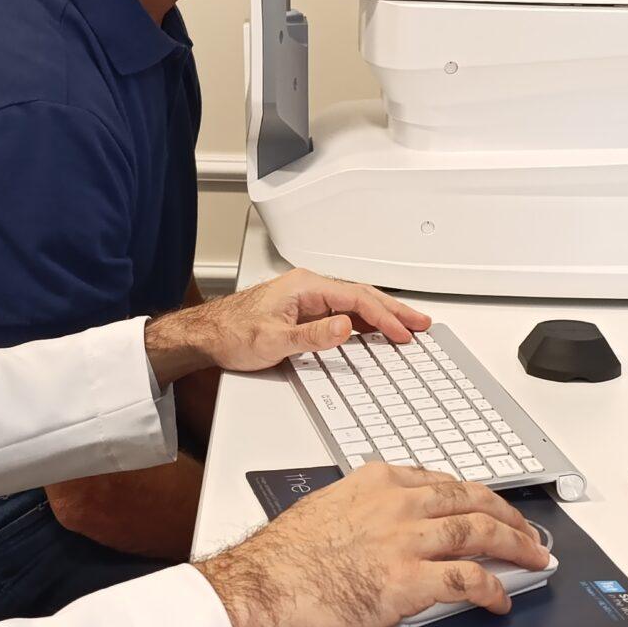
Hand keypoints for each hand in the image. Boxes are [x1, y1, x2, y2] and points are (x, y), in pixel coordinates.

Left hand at [143, 269, 430, 382]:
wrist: (206, 335)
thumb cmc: (232, 333)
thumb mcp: (273, 340)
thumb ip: (312, 335)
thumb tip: (345, 327)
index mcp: (305, 286)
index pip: (357, 299)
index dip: (384, 317)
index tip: (404, 332)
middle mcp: (309, 287)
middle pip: (362, 296)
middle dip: (394, 310)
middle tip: (421, 323)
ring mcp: (307, 298)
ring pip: (355, 303)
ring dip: (382, 315)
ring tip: (407, 327)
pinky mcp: (304, 311)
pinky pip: (343, 313)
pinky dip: (364, 322)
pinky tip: (375, 332)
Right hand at [194, 466, 551, 626]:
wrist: (259, 591)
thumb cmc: (278, 560)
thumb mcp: (322, 512)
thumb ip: (358, 511)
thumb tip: (373, 529)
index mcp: (375, 482)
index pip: (441, 482)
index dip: (474, 496)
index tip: (487, 506)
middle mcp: (396, 504)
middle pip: (472, 500)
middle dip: (507, 515)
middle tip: (525, 530)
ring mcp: (405, 541)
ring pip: (480, 533)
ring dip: (515, 547)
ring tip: (533, 558)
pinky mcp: (408, 582)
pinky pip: (467, 581)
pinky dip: (492, 589)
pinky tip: (500, 599)